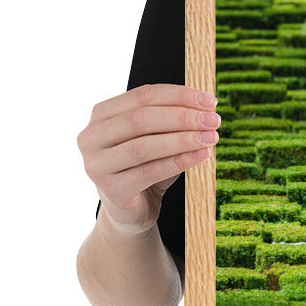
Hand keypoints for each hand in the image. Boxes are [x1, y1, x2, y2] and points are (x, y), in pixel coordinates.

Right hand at [78, 83, 219, 234]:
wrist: (131, 209)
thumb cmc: (145, 166)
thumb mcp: (157, 137)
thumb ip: (172, 119)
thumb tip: (206, 107)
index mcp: (101, 115)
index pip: (143, 95)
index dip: (179, 95)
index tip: (210, 101)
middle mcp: (91, 137)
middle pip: (141, 119)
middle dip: (183, 117)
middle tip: (213, 120)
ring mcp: (96, 165)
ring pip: (145, 146)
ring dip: (183, 139)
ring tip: (211, 137)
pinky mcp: (111, 190)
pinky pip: (150, 172)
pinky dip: (179, 162)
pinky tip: (202, 155)